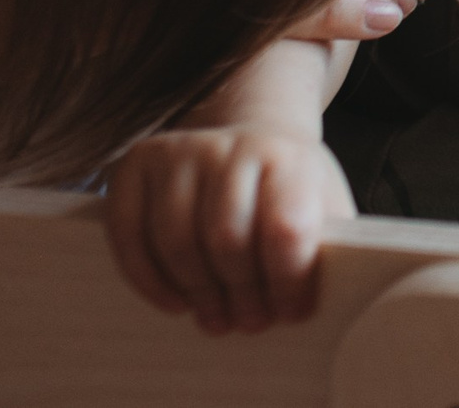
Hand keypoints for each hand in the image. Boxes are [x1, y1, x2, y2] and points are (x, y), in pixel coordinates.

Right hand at [104, 125, 353, 333]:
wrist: (251, 135)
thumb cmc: (288, 187)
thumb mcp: (324, 205)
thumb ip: (329, 245)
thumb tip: (326, 296)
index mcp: (287, 157)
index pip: (285, 228)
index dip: (288, 282)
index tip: (292, 312)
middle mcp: (231, 145)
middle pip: (227, 240)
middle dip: (242, 295)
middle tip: (251, 322)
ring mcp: (180, 150)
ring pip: (177, 241)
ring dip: (198, 294)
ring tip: (218, 318)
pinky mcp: (136, 163)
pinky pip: (129, 234)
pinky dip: (149, 281)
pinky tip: (177, 303)